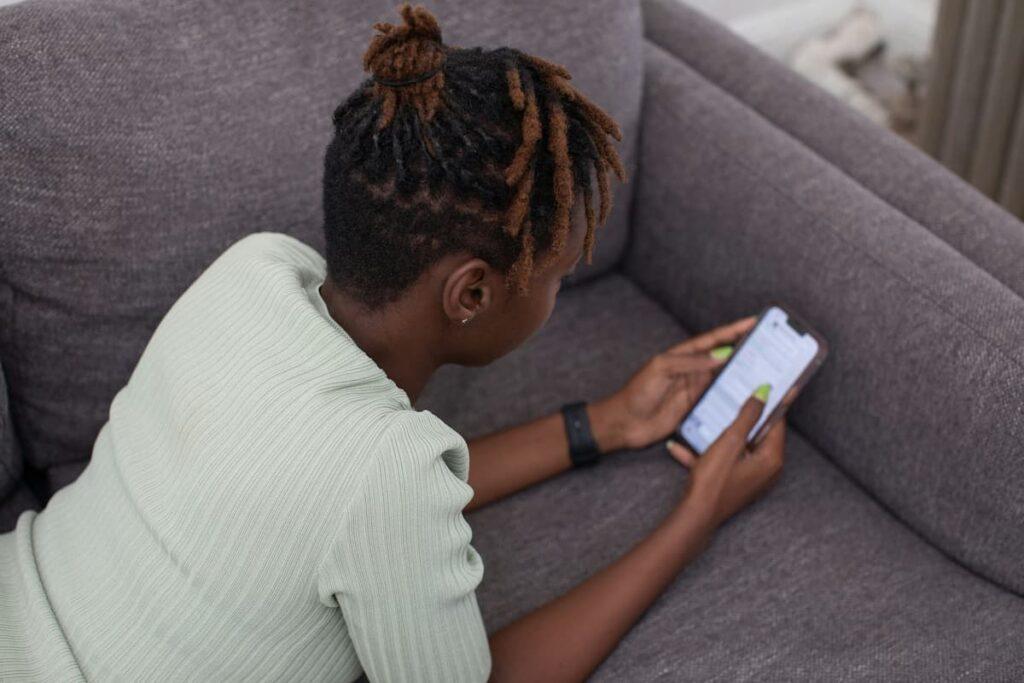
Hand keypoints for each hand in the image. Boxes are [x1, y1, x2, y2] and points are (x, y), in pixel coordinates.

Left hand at [587, 316, 756, 451]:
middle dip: (745, 348)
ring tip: (768, 367)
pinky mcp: (695, 406)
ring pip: (724, 377)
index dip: (734, 330)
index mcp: (682, 355)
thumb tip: (721, 356)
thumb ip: (691, 362)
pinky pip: (719, 398)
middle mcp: (691, 369)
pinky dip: (733, 394)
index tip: (754, 321)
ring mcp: (694, 388)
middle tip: (770, 343)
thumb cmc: (637, 392)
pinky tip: (749, 394)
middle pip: (723, 356)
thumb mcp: (661, 370)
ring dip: (743, 372)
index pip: (713, 339)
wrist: (625, 423)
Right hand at [667, 391, 785, 527]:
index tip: (766, 383)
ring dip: (718, 435)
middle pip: (757, 433)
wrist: (696, 516)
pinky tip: (680, 447)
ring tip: (703, 418)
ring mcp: (751, 477)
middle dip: (742, 416)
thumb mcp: (731, 441)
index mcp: (771, 458)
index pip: (777, 422)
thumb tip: (764, 392)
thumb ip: (748, 416)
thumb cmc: (715, 481)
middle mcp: (767, 469)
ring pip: (738, 447)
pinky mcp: (736, 482)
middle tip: (734, 394)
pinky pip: (725, 461)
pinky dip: (708, 454)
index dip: (771, 402)